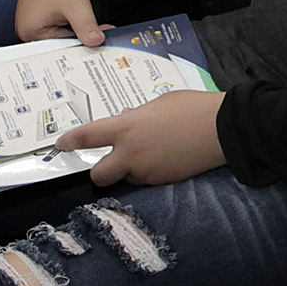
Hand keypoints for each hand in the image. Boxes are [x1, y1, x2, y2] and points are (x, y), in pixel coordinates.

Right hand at [16, 0, 105, 44]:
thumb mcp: (75, 4)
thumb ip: (85, 26)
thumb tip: (96, 42)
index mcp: (30, 33)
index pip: (60, 49)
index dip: (82, 46)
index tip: (101, 44)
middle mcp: (28, 31)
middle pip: (60, 43)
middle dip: (81, 39)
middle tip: (103, 36)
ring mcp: (33, 23)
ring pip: (62, 34)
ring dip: (78, 31)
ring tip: (96, 28)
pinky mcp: (40, 15)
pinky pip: (59, 26)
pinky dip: (73, 24)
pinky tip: (84, 20)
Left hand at [54, 88, 226, 184]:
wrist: (225, 128)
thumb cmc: (193, 107)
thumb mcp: (160, 103)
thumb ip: (137, 116)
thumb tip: (125, 121)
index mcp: (127, 128)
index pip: (88, 137)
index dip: (71, 141)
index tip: (62, 145)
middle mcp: (131, 154)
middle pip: (99, 174)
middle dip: (100, 170)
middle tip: (110, 161)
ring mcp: (147, 171)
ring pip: (127, 178)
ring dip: (131, 169)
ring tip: (152, 152)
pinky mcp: (164, 182)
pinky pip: (148, 180)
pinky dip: (151, 172)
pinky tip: (167, 157)